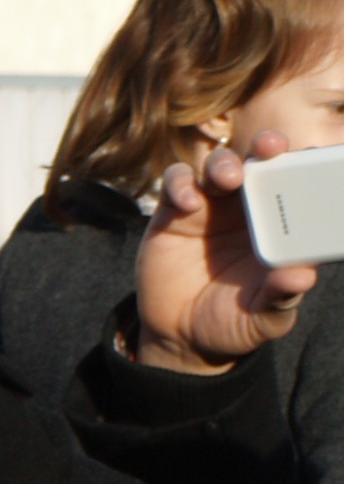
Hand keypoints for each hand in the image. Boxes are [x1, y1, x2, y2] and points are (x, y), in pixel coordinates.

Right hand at [133, 138, 319, 373]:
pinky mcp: (173, 214)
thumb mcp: (264, 318)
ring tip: (229, 178)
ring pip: (218, 165)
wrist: (181, 337)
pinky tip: (187, 202)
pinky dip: (180, 184)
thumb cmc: (233, 322)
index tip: (311, 157)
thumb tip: (303, 276)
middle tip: (270, 147)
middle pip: (259, 162)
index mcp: (279, 225)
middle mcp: (248, 209)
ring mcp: (210, 208)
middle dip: (267, 146)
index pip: (296, 183)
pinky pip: (176, 184)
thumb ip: (282, 297)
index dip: (304, 165)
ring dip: (224, 163)